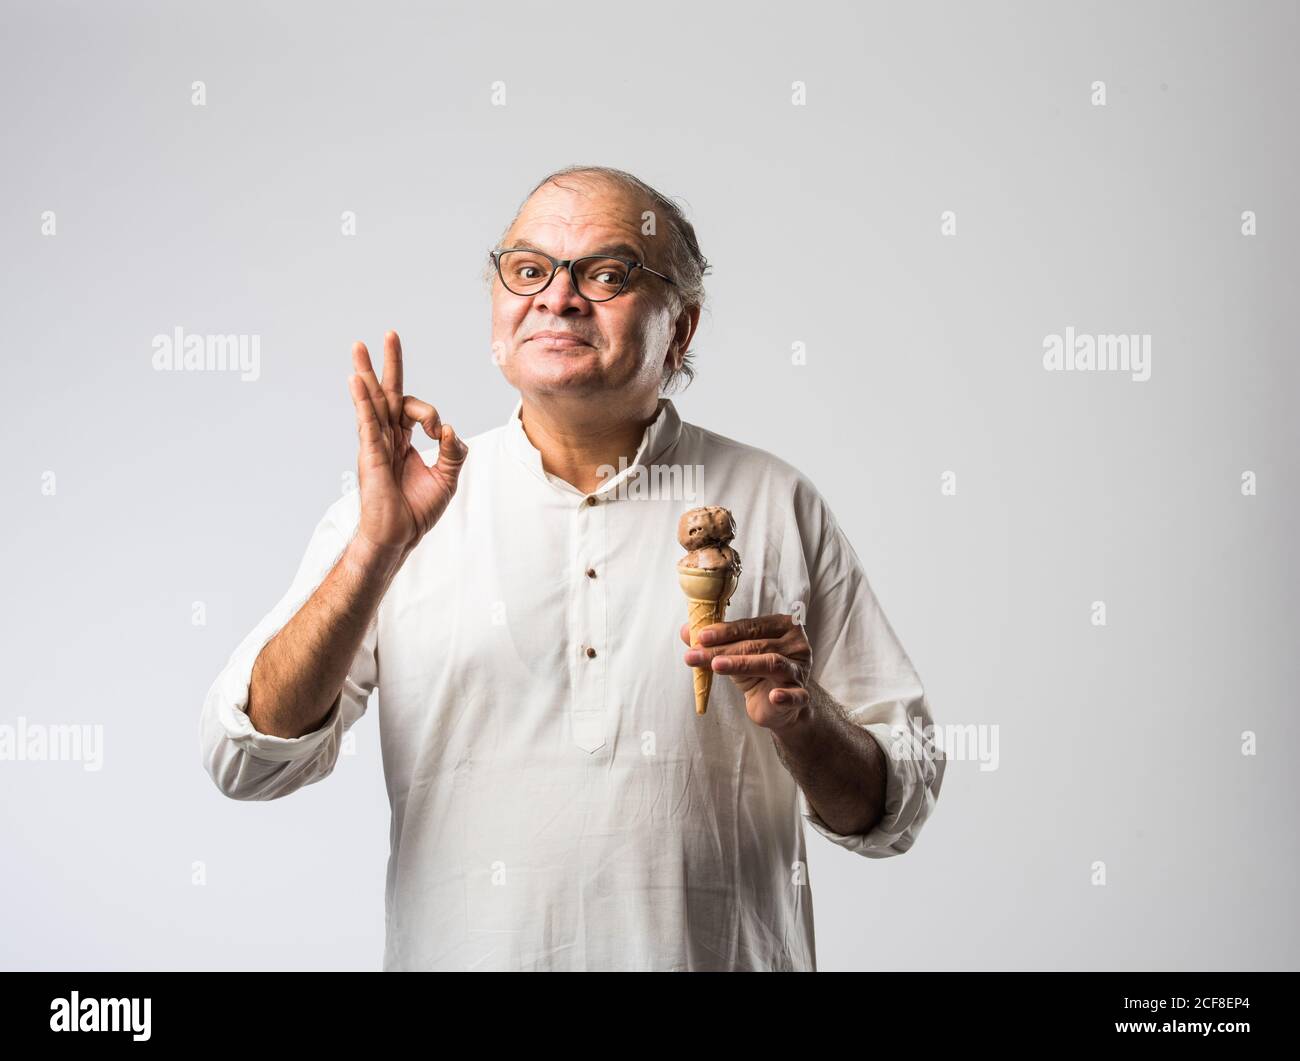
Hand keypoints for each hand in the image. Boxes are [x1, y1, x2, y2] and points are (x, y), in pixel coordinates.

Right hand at [348, 331, 468, 562]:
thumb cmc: (417, 510)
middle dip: (389, 364)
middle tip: (388, 335)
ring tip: (359, 346)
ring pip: (373, 402)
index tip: (440, 433)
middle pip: (388, 394)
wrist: (399, 537)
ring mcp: (376, 444)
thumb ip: (453, 451)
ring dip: (367, 373)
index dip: (431, 414)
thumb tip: (451, 429)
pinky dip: (363, 401)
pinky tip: (357, 380)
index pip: (414, 410)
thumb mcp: (447, 478)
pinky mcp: (371, 454)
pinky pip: (367, 422)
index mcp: (403, 441)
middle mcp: (387, 437)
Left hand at [680, 613, 811, 730]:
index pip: (751, 625)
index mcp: (783, 626)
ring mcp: (799, 670)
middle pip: (756, 645)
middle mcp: (796, 645)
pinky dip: (786, 696)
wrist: (780, 707)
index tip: (701, 636)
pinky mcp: (802, 696)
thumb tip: (685, 630)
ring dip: (742, 664)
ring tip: (716, 665)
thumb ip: (714, 642)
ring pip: (771, 663)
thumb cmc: (758, 672)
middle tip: (696, 654)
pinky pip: (796, 695)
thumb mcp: (734, 655)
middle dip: (723, 649)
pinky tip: (774, 696)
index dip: (725, 630)